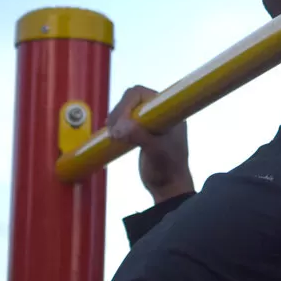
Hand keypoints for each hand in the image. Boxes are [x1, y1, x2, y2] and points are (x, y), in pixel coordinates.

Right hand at [107, 85, 193, 204]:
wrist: (169, 187)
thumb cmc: (169, 169)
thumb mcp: (155, 152)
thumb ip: (139, 136)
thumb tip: (120, 127)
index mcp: (168, 111)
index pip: (142, 94)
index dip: (127, 104)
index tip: (120, 122)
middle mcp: (159, 112)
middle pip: (132, 99)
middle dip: (119, 112)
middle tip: (113, 131)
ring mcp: (150, 121)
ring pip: (126, 109)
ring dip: (116, 119)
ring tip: (113, 135)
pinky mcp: (141, 130)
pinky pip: (124, 120)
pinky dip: (116, 125)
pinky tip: (112, 135)